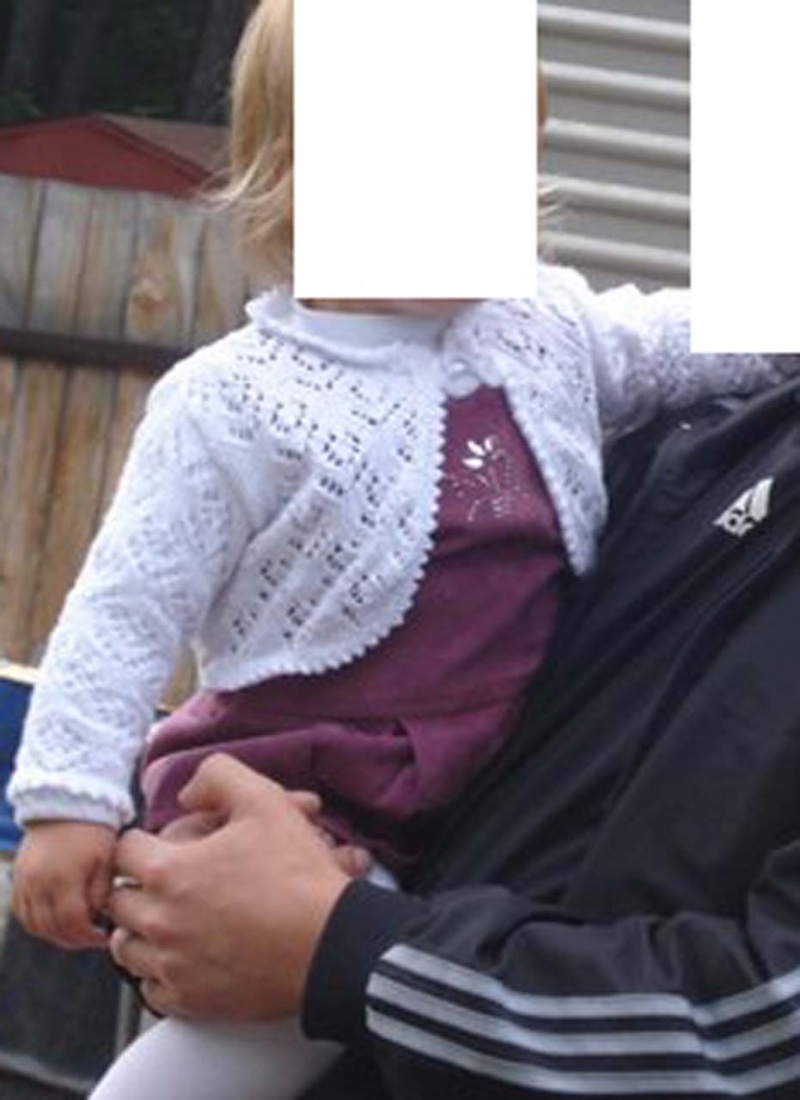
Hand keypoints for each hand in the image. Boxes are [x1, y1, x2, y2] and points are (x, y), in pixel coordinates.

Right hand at [12, 820, 116, 949]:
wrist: (66, 801)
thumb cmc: (93, 829)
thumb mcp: (106, 859)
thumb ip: (100, 892)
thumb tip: (95, 917)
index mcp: (64, 878)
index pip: (72, 923)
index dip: (88, 936)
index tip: (103, 937)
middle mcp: (39, 882)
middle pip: (50, 928)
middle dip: (72, 939)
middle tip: (90, 938)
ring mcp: (24, 880)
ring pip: (32, 923)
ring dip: (53, 933)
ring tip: (74, 930)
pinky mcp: (18, 875)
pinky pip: (20, 910)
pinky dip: (35, 920)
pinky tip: (54, 919)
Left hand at [107, 754, 355, 1019]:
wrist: (331, 944)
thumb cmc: (298, 875)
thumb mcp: (264, 799)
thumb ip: (218, 777)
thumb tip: (188, 793)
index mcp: (168, 872)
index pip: (124, 850)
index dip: (146, 841)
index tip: (167, 846)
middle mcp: (159, 922)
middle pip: (118, 901)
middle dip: (140, 885)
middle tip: (171, 881)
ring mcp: (173, 966)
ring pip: (128, 948)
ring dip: (143, 930)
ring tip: (173, 918)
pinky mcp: (191, 1001)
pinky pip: (151, 990)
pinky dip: (161, 973)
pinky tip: (187, 955)